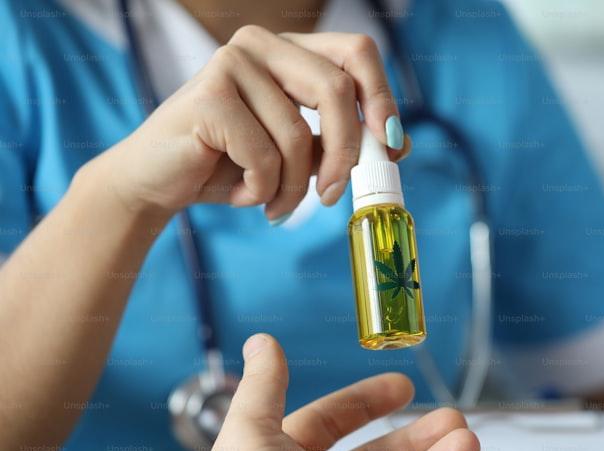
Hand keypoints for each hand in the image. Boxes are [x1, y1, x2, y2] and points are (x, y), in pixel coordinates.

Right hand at [92, 27, 408, 221]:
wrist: (157, 183)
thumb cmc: (229, 166)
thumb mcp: (296, 152)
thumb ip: (337, 140)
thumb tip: (397, 144)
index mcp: (288, 50)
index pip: (357, 53)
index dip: (383, 98)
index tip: (392, 146)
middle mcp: (261, 45)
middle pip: (336, 90)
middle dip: (345, 154)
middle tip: (333, 196)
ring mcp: (232, 63)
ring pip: (299, 135)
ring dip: (293, 188)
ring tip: (274, 204)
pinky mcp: (209, 96)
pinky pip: (264, 156)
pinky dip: (261, 191)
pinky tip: (240, 192)